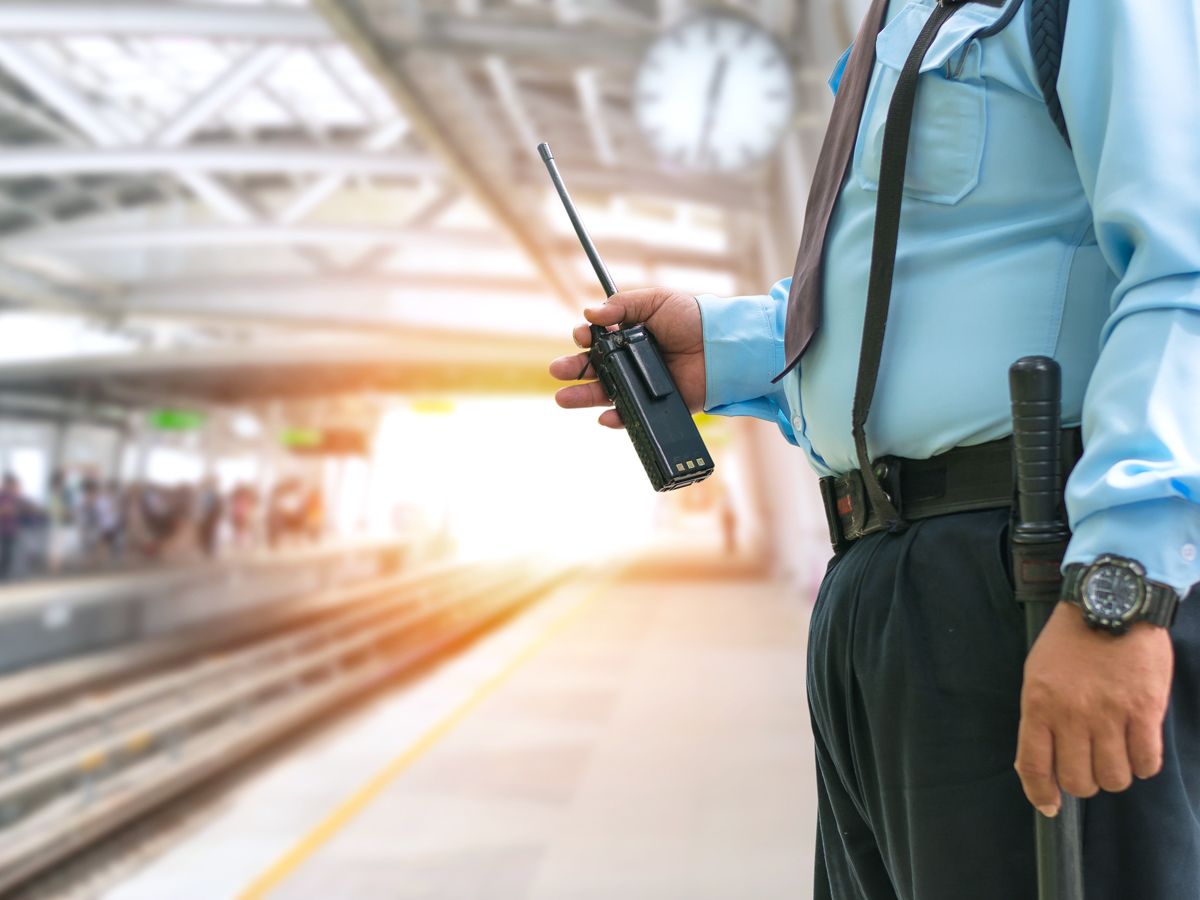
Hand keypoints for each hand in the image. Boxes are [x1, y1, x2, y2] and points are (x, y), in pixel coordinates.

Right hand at [549, 287, 704, 427]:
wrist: (723, 346)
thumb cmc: (693, 318)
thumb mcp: (657, 301)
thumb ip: (623, 305)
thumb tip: (589, 312)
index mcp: (629, 334)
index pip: (597, 338)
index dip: (585, 337)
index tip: (581, 336)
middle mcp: (632, 360)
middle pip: (595, 367)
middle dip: (573, 369)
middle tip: (557, 371)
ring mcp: (642, 384)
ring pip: (606, 393)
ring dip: (583, 397)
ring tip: (562, 399)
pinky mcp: (656, 405)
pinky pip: (631, 414)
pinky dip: (617, 418)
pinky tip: (605, 416)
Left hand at [1014, 601, 1173, 816]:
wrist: (1111, 603)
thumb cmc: (1070, 640)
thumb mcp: (1037, 674)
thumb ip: (1037, 717)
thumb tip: (1037, 763)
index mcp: (1039, 704)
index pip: (1034, 765)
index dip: (1040, 793)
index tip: (1050, 805)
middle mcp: (1071, 714)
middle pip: (1078, 780)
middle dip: (1084, 782)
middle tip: (1090, 766)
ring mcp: (1109, 714)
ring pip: (1114, 777)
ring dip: (1115, 774)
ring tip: (1115, 754)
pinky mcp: (1145, 710)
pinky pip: (1147, 763)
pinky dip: (1143, 764)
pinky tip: (1138, 748)